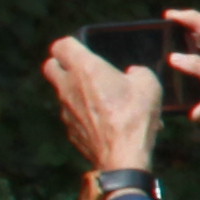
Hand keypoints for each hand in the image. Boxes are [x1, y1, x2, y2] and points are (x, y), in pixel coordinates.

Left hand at [41, 36, 161, 171]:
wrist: (123, 155)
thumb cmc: (135, 115)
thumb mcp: (149, 85)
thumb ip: (138, 72)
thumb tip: (132, 73)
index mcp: (85, 68)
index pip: (61, 45)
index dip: (72, 44)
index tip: (84, 48)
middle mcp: (68, 86)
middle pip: (50, 66)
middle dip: (62, 64)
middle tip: (83, 69)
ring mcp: (65, 109)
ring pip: (62, 92)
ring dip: (76, 90)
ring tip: (103, 99)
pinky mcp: (69, 128)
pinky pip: (72, 114)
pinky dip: (84, 113)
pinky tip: (105, 120)